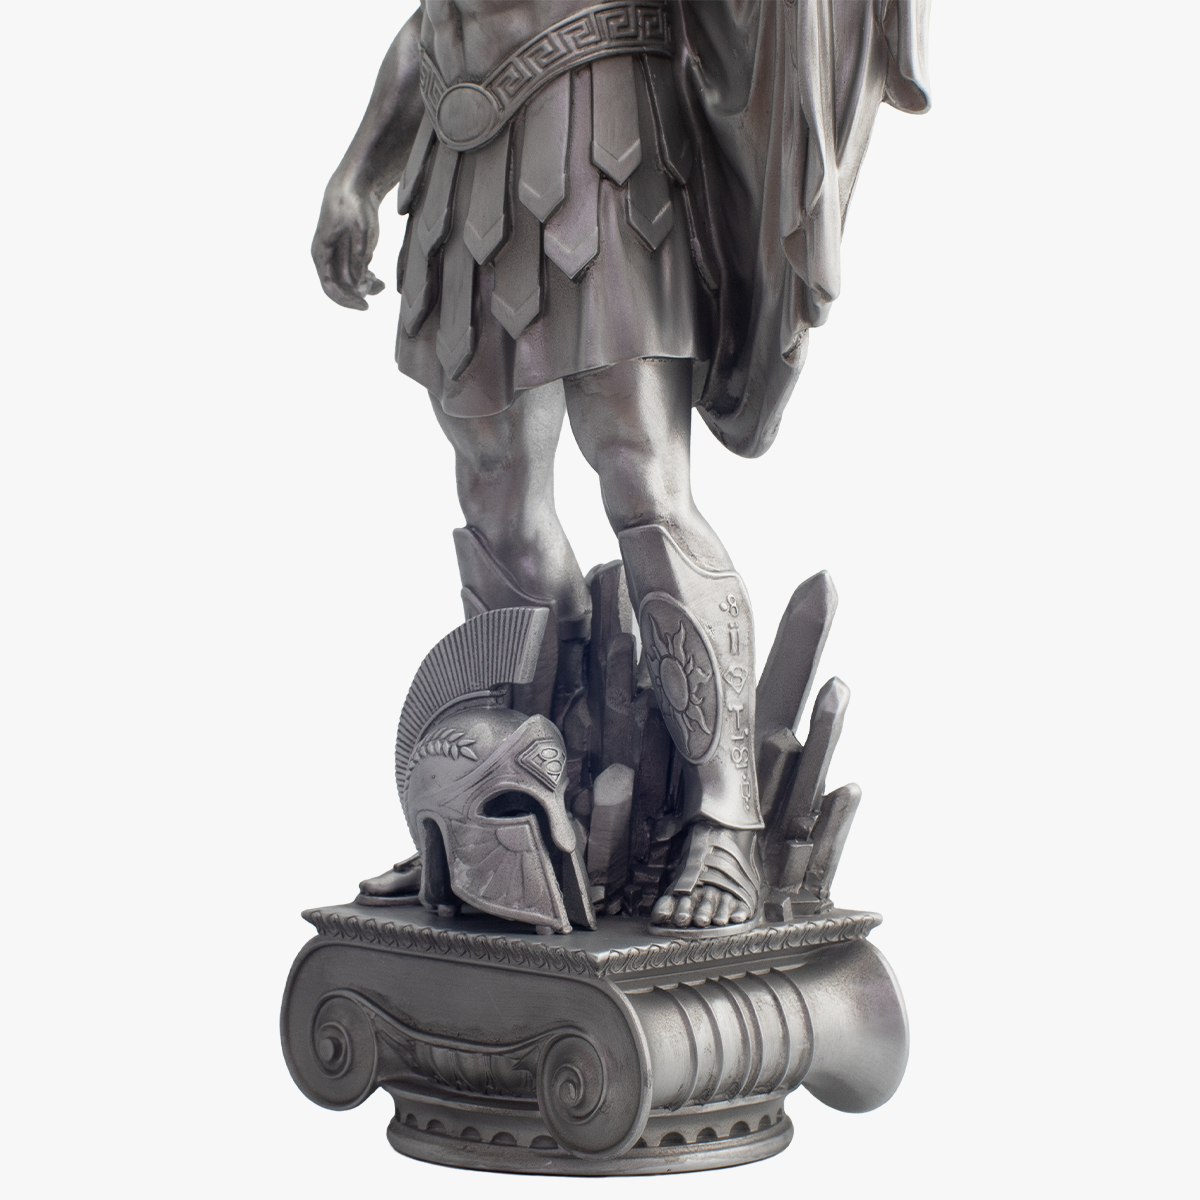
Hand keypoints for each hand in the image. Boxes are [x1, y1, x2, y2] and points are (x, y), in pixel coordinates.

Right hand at [311, 178, 386, 309]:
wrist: (354, 186)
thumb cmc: (352, 204)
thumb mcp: (359, 229)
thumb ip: (358, 256)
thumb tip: (357, 282)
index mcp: (321, 253)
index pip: (329, 286)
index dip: (346, 300)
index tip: (364, 306)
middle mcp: (327, 258)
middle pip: (341, 287)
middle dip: (358, 292)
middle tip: (377, 286)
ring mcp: (339, 257)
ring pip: (350, 284)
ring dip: (365, 288)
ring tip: (380, 284)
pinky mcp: (350, 254)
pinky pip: (358, 275)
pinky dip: (369, 281)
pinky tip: (380, 281)